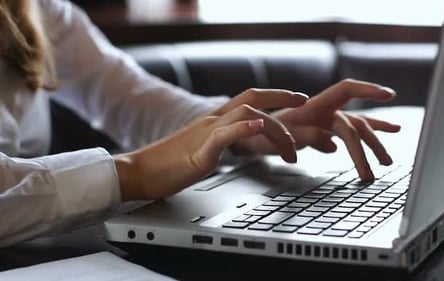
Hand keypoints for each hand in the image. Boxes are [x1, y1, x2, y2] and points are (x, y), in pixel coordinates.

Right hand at [114, 88, 308, 200]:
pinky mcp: (200, 151)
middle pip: (252, 96)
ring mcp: (206, 133)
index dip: (275, 95)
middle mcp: (212, 121)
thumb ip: (222, 142)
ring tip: (291, 149)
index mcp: (213, 120)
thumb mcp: (203, 150)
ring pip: (246, 114)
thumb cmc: (167, 165)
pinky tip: (259, 126)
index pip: (248, 99)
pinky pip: (224, 134)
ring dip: (276, 128)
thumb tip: (239, 143)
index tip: (296, 98)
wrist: (138, 173)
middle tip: (305, 102)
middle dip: (283, 96)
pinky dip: (244, 128)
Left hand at [230, 79, 400, 180]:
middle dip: (370, 143)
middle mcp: (323, 111)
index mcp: (313, 106)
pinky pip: (352, 133)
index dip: (368, 91)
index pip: (346, 90)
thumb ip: (304, 137)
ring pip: (357, 130)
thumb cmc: (261, 134)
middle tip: (380, 165)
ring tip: (387, 161)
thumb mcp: (278, 137)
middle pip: (356, 122)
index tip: (389, 95)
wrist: (250, 136)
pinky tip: (388, 135)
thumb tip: (332, 144)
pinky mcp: (326, 131)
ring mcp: (326, 121)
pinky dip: (369, 135)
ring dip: (374, 144)